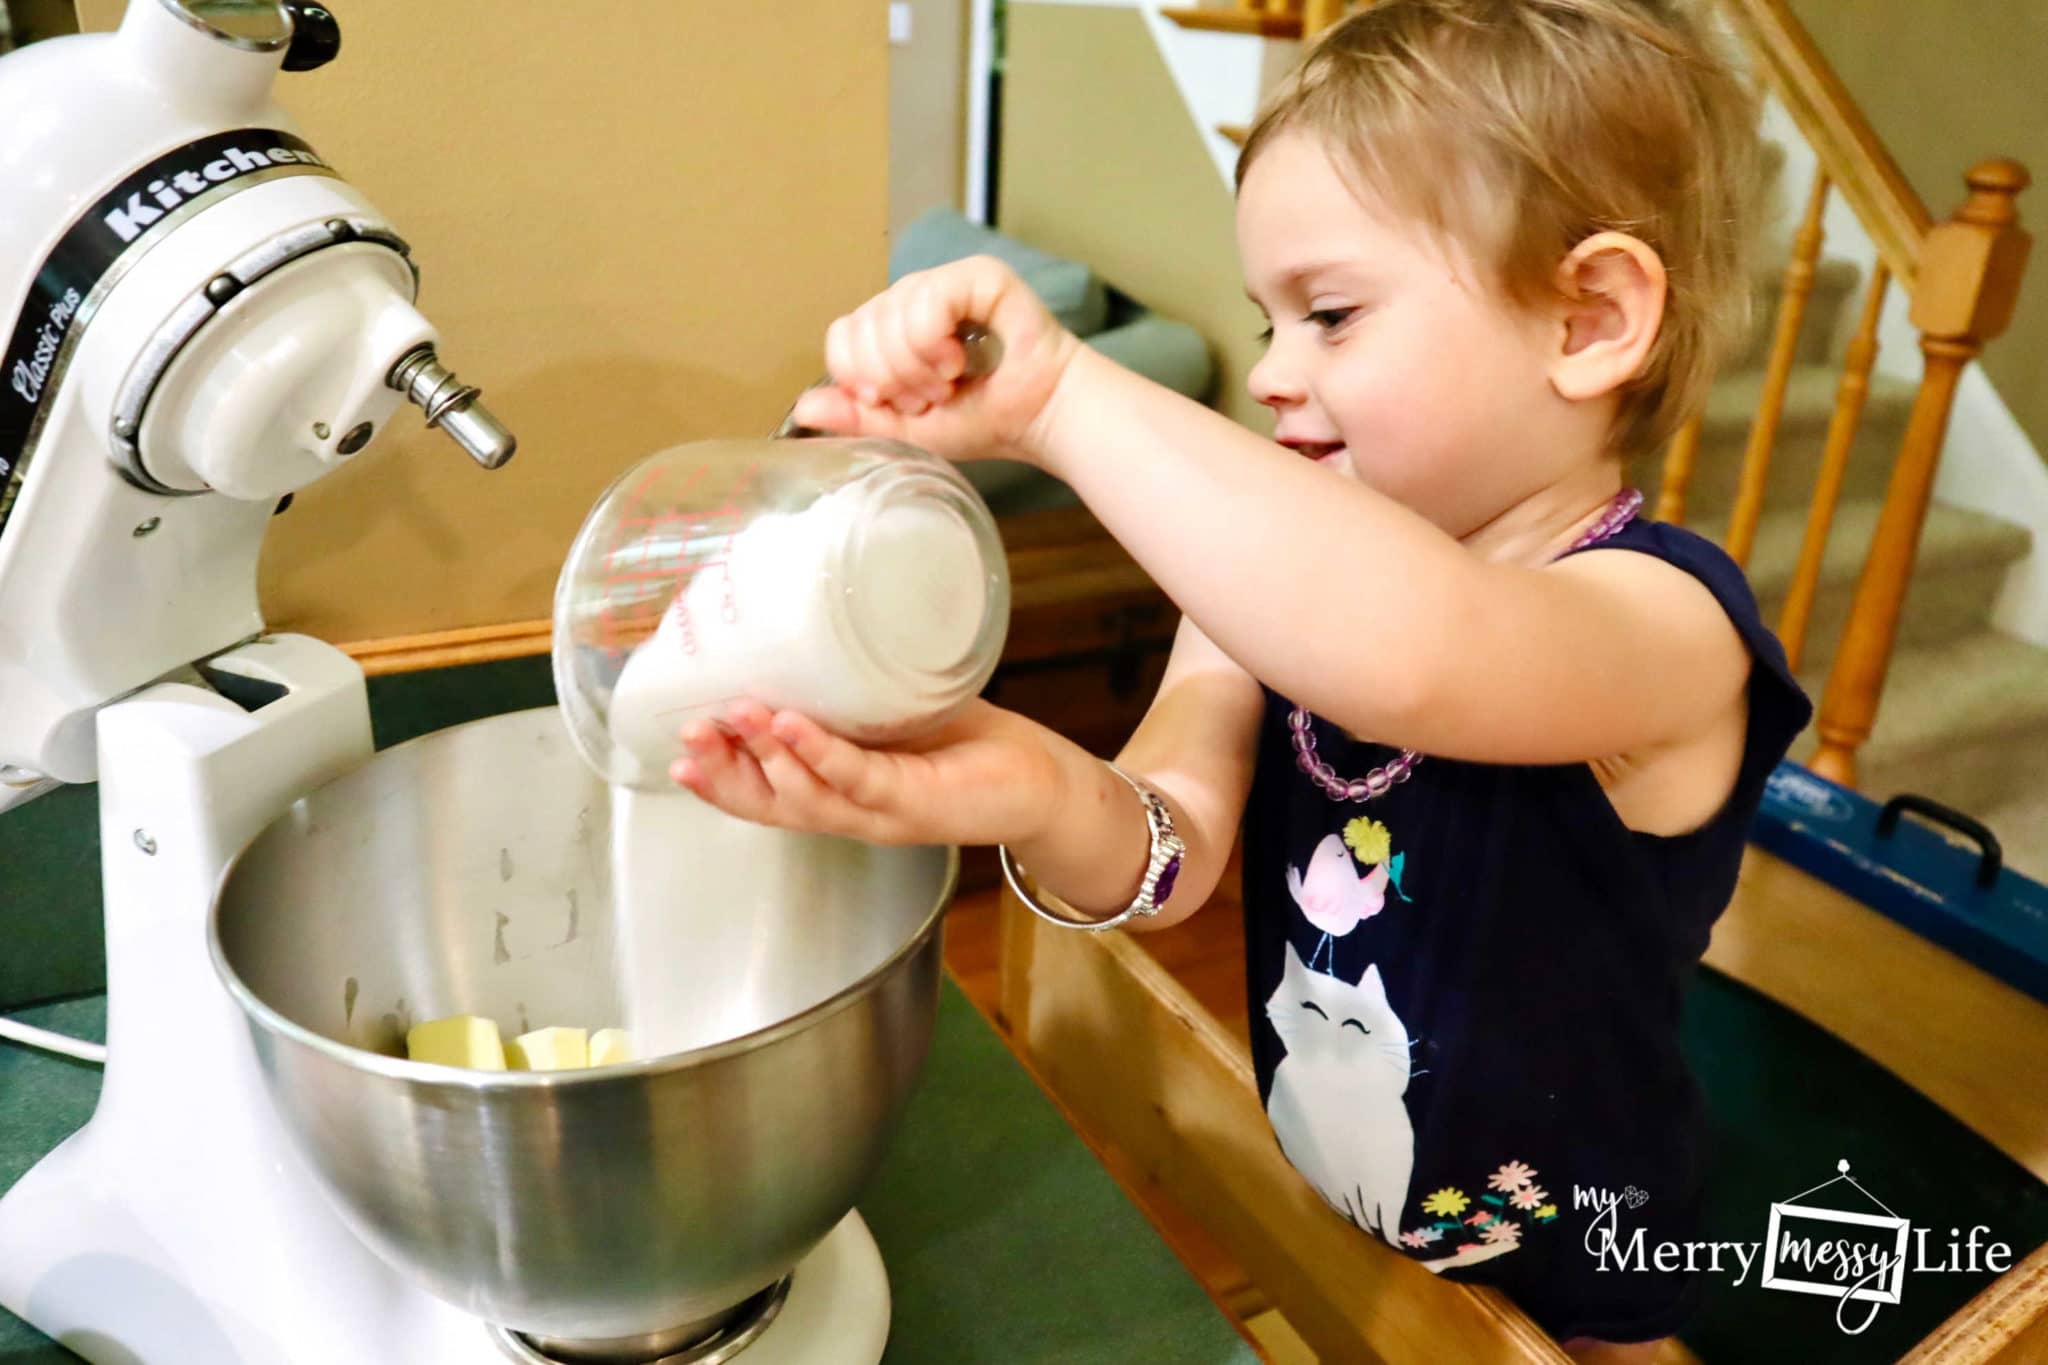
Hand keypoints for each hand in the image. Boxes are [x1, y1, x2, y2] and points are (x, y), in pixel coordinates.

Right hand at [671, 698, 1068, 847]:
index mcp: (837, 793)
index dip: (718, 782)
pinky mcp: (916, 801)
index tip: (676, 754)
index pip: (764, 797)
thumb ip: (851, 688)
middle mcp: (850, 812)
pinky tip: (793, 723)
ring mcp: (880, 812)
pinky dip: (821, 752)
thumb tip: (807, 621)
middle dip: (724, 771)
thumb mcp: (893, 712)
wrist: (1039, 781)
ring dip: (764, 754)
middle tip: (688, 734)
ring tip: (735, 712)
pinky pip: (858, 777)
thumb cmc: (964, 742)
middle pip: (770, 804)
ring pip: (805, 796)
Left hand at [789, 255, 1082, 466]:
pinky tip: (959, 361)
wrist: (1040, 417)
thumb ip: (858, 419)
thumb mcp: (907, 431)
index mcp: (890, 328)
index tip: (895, 403)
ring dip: (915, 368)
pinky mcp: (975, 276)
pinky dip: (933, 344)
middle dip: (890, 379)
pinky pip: (925, 303)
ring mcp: (942, 283)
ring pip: (889, 316)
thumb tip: (804, 411)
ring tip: (949, 382)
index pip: (841, 337)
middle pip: (860, 328)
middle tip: (930, 397)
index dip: (858, 377)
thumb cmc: (983, 419)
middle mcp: (911, 297)